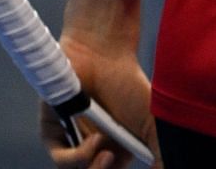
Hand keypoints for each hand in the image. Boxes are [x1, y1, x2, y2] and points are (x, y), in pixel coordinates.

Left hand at [41, 34, 157, 168]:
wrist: (104, 57)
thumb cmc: (129, 84)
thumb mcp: (152, 123)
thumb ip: (160, 152)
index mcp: (117, 146)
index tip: (129, 163)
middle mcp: (94, 146)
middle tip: (112, 159)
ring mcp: (73, 141)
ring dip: (93, 168)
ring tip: (106, 152)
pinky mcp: (54, 133)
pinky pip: (62, 158)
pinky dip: (79, 157)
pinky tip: (94, 140)